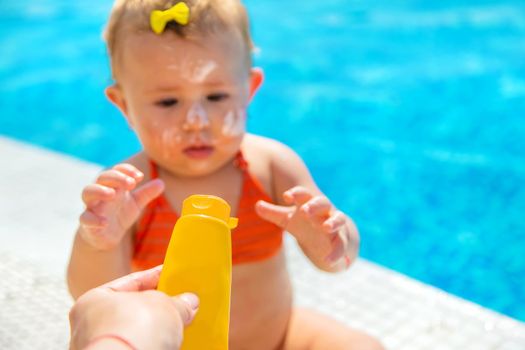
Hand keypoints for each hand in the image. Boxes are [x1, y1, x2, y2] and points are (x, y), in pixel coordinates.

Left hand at [69, 266, 198, 349]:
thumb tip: (188, 303)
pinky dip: (156, 346)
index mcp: (93, 301)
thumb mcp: (165, 304)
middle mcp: (90, 328)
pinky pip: (140, 349)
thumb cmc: (132, 330)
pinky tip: (171, 344)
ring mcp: (102, 349)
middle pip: (133, 311)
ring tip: (180, 326)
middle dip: (158, 308)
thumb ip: (177, 301)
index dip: (154, 277)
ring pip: (137, 335)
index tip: (171, 275)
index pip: (129, 283)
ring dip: (157, 331)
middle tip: (180, 303)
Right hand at [79, 163, 163, 249]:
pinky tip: (104, 222)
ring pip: (87, 192)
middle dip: (116, 178)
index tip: (139, 176)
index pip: (116, 170)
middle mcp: (101, 193)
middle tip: (131, 183)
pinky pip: (85, 218)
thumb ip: (147, 194)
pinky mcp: (87, 223)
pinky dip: (93, 219)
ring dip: (99, 191)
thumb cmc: (119, 215)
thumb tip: (161, 183)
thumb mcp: (136, 204)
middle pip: (102, 178)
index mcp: (113, 186)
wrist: (105, 237)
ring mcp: (92, 206)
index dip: (126, 170)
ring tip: (112, 194)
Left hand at [255, 186, 357, 268]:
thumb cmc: (304, 224)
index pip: (304, 194)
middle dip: (314, 206)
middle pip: (322, 203)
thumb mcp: (287, 219)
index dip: (296, 194)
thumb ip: (272, 212)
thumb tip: (256, 205)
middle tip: (304, 210)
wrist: (326, 238)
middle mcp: (323, 212)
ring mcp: (333, 225)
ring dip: (333, 222)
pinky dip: (336, 253)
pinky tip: (327, 261)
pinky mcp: (340, 240)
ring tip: (327, 227)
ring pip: (338, 219)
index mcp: (309, 203)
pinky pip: (341, 245)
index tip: (286, 196)